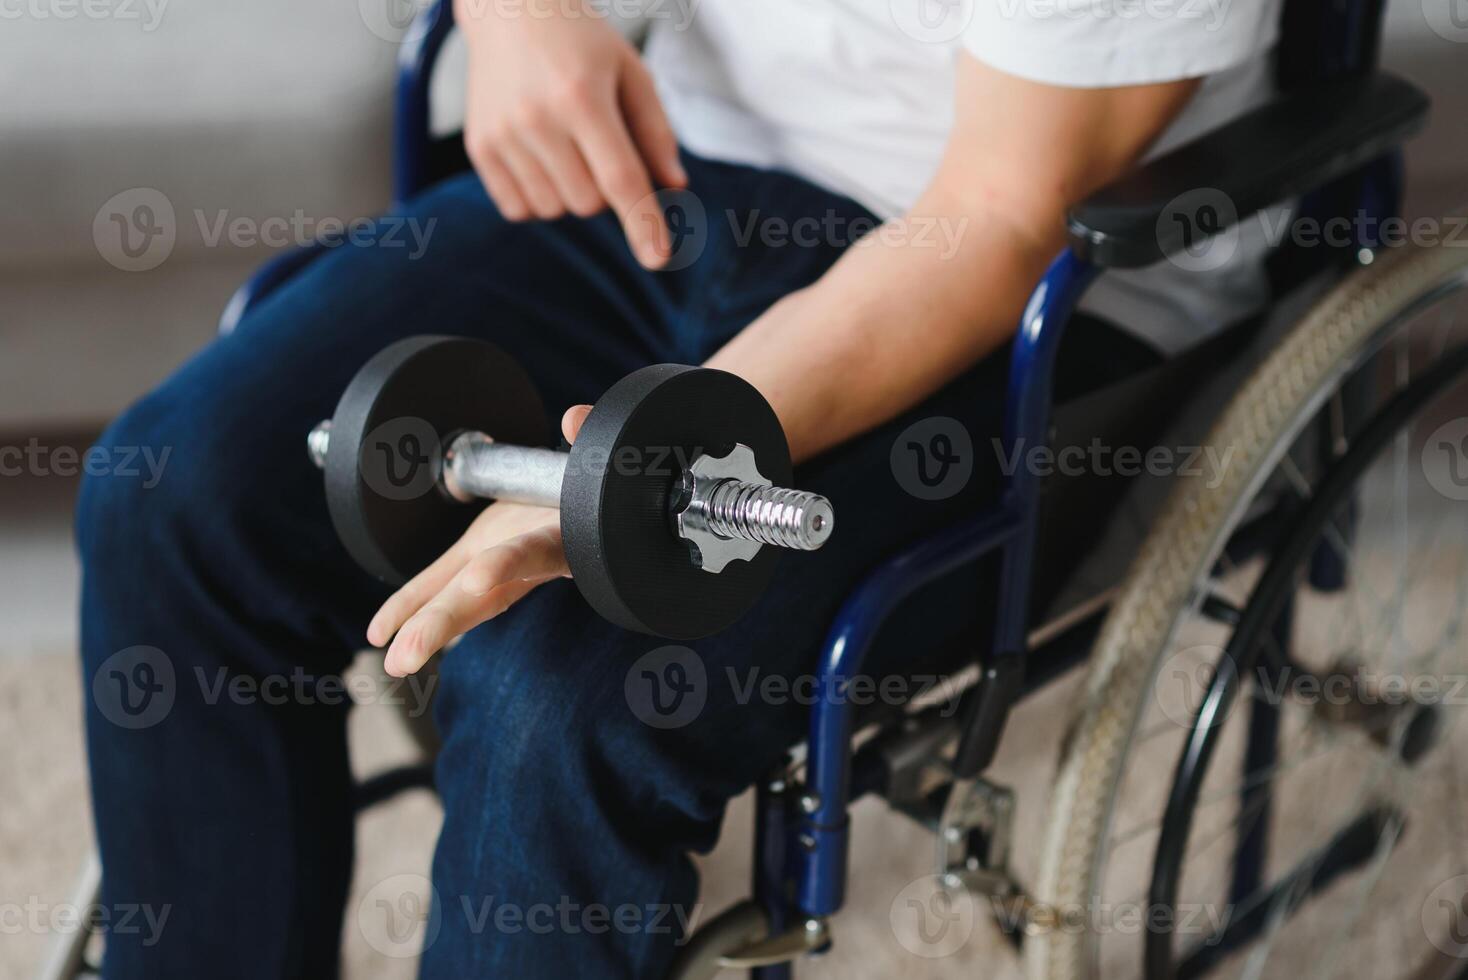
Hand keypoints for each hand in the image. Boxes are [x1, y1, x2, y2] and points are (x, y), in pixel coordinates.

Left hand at [368, 405, 592, 676]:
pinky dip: (412, 605)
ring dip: (425, 626)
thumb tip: (576, 419)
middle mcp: (532, 559)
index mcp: (565, 535)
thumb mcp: (598, 461)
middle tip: (406, 654)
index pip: (534, 550)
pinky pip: (442, 584)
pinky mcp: (481, 558)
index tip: (477, 580)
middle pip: (489, 593)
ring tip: (391, 658)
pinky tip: (381, 631)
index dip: (508, 563)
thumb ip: (592, 437)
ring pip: (464, 599)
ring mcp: (506, 565)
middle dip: (446, 619)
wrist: (592, 502)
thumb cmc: (598, 486)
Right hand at [456, 0, 685, 267]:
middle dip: (604, 188)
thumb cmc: (580, 41)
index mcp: (582, 98)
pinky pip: (519, 209)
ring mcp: (502, 135)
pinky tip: (539, 156)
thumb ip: (655, 131)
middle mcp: (536, 119)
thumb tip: (674, 187)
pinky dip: (538, 197)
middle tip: (595, 142)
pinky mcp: (479, 148)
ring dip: (570, 192)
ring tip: (564, 143)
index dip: (642, 223)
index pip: (620, 178)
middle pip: (589, 202)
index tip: (658, 259)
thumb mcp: (630, 71)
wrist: (509, 8)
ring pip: (555, 210)